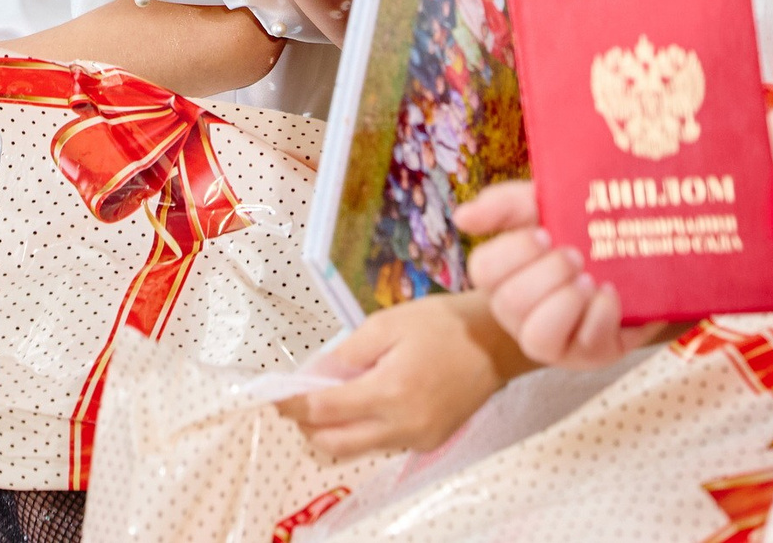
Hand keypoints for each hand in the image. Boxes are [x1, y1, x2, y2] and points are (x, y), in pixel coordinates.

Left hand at [279, 293, 526, 458]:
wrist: (496, 341)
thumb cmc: (442, 324)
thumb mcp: (386, 324)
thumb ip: (345, 354)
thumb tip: (312, 377)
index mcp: (389, 391)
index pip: (323, 410)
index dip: (292, 404)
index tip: (276, 397)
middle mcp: (401, 425)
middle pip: (333, 443)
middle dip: (307, 426)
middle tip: (297, 402)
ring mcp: (417, 439)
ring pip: (356, 449)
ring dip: (333, 431)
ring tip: (330, 400)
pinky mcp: (429, 442)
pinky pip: (382, 444)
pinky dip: (363, 429)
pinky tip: (366, 402)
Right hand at [461, 180, 653, 369]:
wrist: (637, 255)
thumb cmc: (579, 229)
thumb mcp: (544, 205)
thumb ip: (504, 204)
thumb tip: (462, 218)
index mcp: (503, 276)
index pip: (483, 269)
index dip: (513, 252)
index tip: (545, 234)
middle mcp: (519, 314)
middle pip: (510, 304)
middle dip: (547, 275)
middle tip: (576, 255)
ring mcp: (554, 341)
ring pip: (537, 338)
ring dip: (565, 302)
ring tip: (590, 280)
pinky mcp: (590, 356)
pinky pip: (586, 346)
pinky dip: (600, 315)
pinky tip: (611, 293)